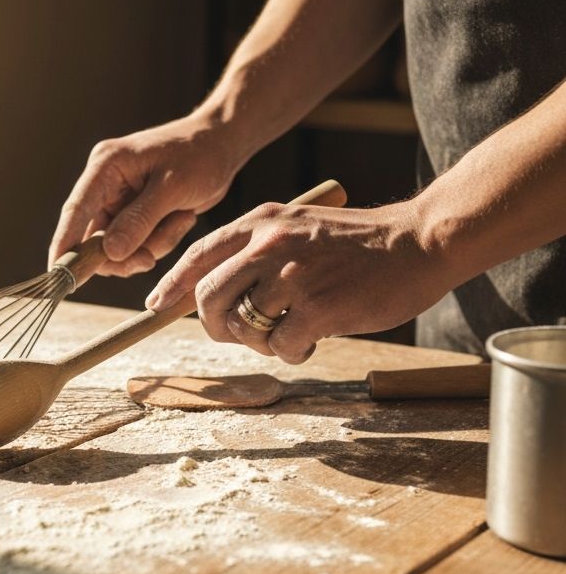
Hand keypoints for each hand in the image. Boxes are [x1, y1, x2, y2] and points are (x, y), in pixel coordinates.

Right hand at [49, 113, 239, 277]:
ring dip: (150, 245)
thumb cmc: (200, 155)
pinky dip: (159, 241)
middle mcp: (106, 185)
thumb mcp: (172, 187)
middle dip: (123, 254)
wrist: (223, 145)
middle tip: (148, 260)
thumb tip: (109, 253)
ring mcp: (120, 201)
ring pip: (118, 247)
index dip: (64, 245)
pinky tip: (181, 219)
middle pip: (95, 237)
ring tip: (180, 220)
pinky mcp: (135, 214)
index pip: (76, 211)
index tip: (57, 274)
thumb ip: (139, 220)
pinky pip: (138, 244)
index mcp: (106, 166)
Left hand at [146, 199, 451, 363]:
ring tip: (291, 329)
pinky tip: (314, 337)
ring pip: (244, 326)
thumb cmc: (356, 243)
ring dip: (261, 340)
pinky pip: (280, 345)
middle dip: (215, 326)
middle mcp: (269, 245)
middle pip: (208, 299)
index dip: (171, 285)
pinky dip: (293, 350)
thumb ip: (255, 249)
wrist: (418, 242)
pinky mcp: (318, 308)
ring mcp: (292, 276)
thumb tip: (212, 292)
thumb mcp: (297, 226)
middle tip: (237, 334)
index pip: (198, 256)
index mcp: (261, 222)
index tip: (155, 306)